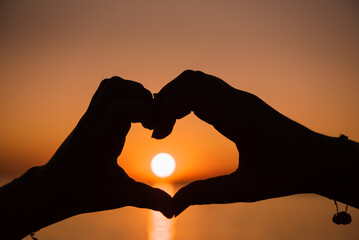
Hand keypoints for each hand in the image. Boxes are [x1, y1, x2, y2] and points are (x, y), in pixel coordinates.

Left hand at [43, 77, 172, 216]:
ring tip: (144, 113)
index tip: (153, 130)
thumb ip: (148, 199)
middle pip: (117, 87)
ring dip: (133, 92)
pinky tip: (132, 114)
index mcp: (101, 141)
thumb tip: (173, 210)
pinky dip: (125, 93)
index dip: (146, 111)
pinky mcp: (90, 115)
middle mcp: (93, 123)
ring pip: (111, 84)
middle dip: (142, 97)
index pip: (122, 107)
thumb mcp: (118, 196)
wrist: (53, 188)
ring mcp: (89, 116)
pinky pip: (106, 90)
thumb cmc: (84, 192)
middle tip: (152, 118)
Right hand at [153, 70, 336, 215]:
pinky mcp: (241, 101)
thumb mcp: (246, 189)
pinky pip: (208, 88)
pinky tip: (184, 120)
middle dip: (166, 98)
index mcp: (240, 118)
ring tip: (166, 123)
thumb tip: (173, 206)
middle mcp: (239, 100)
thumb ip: (207, 194)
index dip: (167, 109)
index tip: (158, 136)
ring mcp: (241, 97)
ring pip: (199, 80)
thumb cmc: (287, 174)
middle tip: (158, 128)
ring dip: (177, 95)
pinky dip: (188, 98)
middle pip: (191, 79)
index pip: (193, 94)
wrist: (318, 158)